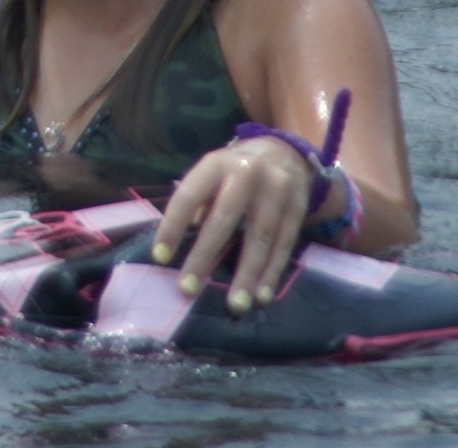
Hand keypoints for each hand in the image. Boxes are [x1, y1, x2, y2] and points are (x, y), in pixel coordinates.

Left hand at [151, 136, 309, 314]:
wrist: (284, 152)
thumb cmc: (234, 173)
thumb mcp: (212, 175)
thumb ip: (196, 204)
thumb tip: (176, 244)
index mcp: (216, 163)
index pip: (189, 195)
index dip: (173, 226)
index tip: (159, 258)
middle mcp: (247, 172)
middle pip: (224, 217)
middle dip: (204, 255)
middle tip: (187, 289)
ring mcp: (276, 189)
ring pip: (260, 236)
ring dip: (247, 274)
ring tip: (235, 305)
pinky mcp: (298, 207)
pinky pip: (284, 244)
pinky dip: (272, 272)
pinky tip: (261, 295)